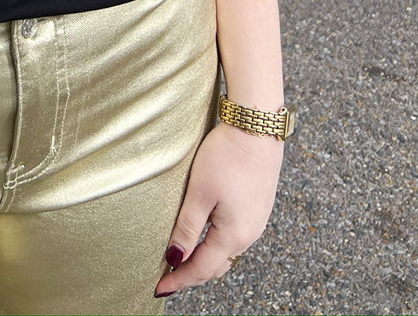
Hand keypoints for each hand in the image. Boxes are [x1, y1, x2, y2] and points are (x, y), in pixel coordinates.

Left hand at [154, 121, 283, 297]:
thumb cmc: (227, 156)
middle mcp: (249, 235)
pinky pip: (235, 238)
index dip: (178, 280)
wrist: (258, 128)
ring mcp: (256, 221)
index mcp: (234, 236)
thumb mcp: (199, 192)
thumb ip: (187, 228)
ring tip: (182, 260)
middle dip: (191, 274)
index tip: (159, 289)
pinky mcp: (257, 207)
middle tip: (168, 278)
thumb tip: (174, 259)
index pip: (201, 269)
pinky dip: (217, 246)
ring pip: (227, 253)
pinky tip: (206, 237)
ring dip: (205, 260)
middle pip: (216, 266)